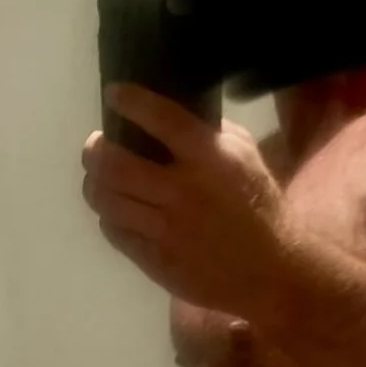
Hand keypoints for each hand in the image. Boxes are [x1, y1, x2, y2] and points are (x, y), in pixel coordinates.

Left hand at [82, 86, 289, 318]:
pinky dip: (109, 216)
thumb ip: (209, 134)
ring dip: (95, 183)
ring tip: (100, 178)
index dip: (130, 102)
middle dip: (94, 150)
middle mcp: (182, 192)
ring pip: (105, 199)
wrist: (271, 271)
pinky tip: (119, 211)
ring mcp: (165, 230)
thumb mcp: (246, 157)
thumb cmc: (259, 207)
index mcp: (209, 159)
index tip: (115, 95)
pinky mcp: (155, 260)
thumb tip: (167, 116)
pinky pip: (114, 230)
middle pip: (113, 164)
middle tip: (97, 147)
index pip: (160, 119)